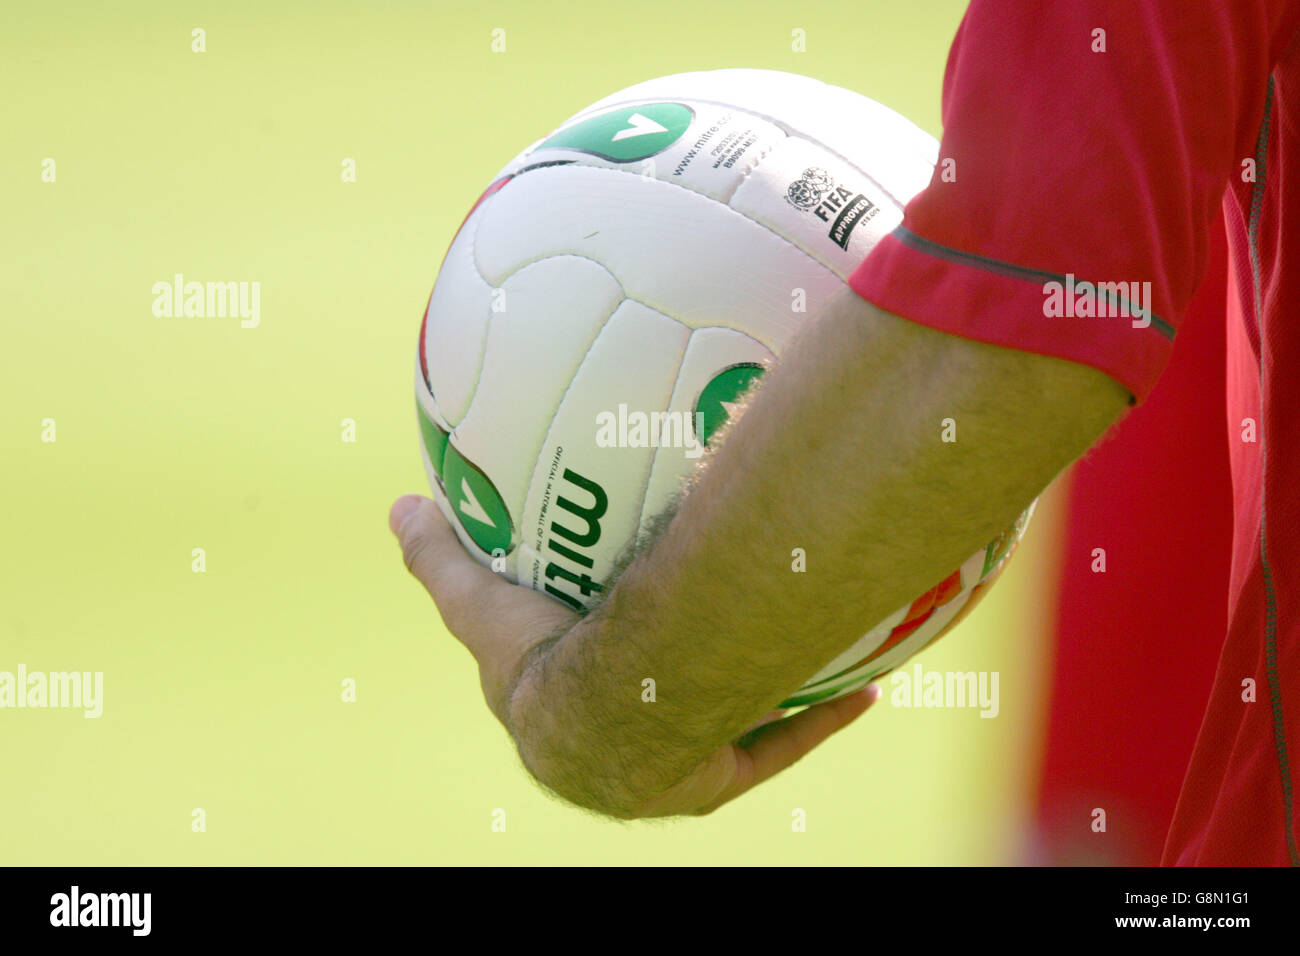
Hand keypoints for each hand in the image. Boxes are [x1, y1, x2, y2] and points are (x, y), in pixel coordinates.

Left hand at [389, 493, 881, 816]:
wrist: (608, 715)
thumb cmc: (538, 658)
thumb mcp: (474, 600)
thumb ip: (436, 555)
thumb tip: (397, 503)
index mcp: (559, 723)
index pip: (566, 694)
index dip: (579, 661)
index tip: (597, 628)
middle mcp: (618, 754)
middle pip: (654, 711)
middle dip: (677, 683)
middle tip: (701, 627)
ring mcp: (673, 768)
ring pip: (723, 729)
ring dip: (754, 697)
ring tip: (784, 648)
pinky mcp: (723, 774)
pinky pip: (782, 743)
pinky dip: (821, 717)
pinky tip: (867, 688)